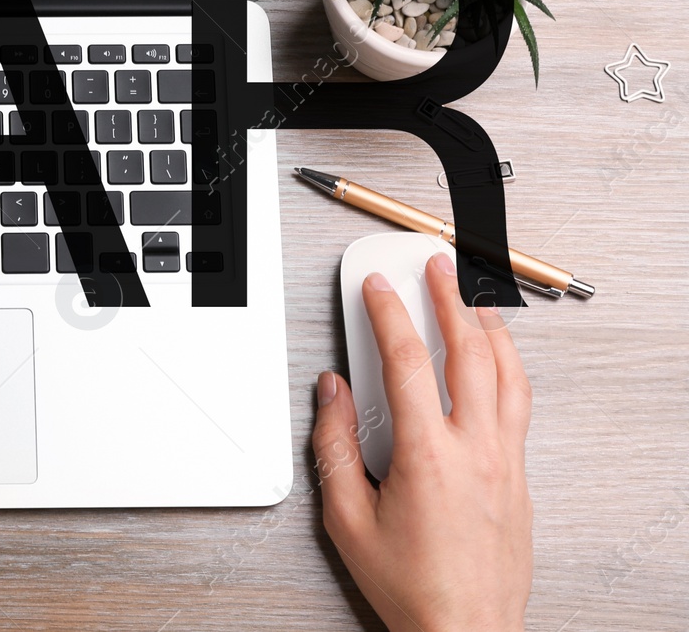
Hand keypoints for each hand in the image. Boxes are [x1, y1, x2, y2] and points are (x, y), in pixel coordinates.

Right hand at [313, 252, 532, 631]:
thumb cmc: (409, 585)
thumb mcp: (346, 518)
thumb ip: (334, 446)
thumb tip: (331, 392)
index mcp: (428, 456)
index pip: (407, 362)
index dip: (390, 314)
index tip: (378, 286)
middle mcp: (476, 451)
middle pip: (469, 353)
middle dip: (452, 300)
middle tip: (439, 267)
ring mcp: (506, 463)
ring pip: (508, 375)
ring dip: (491, 328)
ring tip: (476, 297)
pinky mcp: (520, 480)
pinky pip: (519, 406)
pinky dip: (507, 368)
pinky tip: (496, 360)